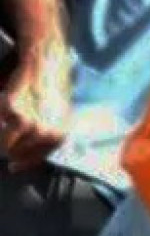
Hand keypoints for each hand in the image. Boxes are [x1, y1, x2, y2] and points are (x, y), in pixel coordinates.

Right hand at [0, 55, 70, 170]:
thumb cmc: (51, 95)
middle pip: (15, 152)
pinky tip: (6, 100)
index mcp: (58, 137)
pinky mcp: (12, 110)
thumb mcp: (57, 122)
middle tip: (10, 129)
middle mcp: (44, 133)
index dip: (22, 163)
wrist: (49, 69)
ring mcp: (28, 122)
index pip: (34, 159)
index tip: (12, 167)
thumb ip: (43, 142)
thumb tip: (17, 165)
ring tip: (9, 115)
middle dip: (8, 146)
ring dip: (2, 133)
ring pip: (3, 141)